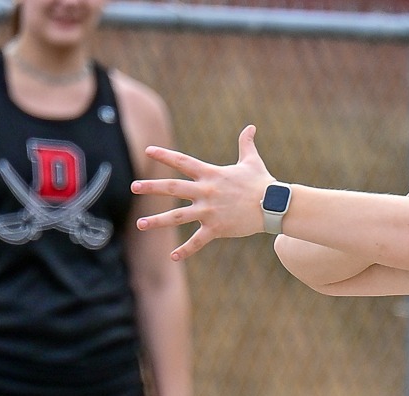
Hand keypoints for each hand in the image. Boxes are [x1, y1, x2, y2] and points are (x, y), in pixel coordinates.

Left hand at [133, 125, 275, 260]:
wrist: (274, 205)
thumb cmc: (263, 183)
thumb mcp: (252, 161)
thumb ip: (246, 143)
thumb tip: (251, 127)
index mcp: (211, 175)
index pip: (183, 162)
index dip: (165, 155)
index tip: (148, 150)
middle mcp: (206, 192)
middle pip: (173, 188)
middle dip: (151, 187)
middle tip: (133, 186)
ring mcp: (209, 211)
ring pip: (177, 216)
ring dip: (157, 220)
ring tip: (140, 224)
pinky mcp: (216, 228)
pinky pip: (197, 241)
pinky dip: (185, 250)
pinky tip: (172, 256)